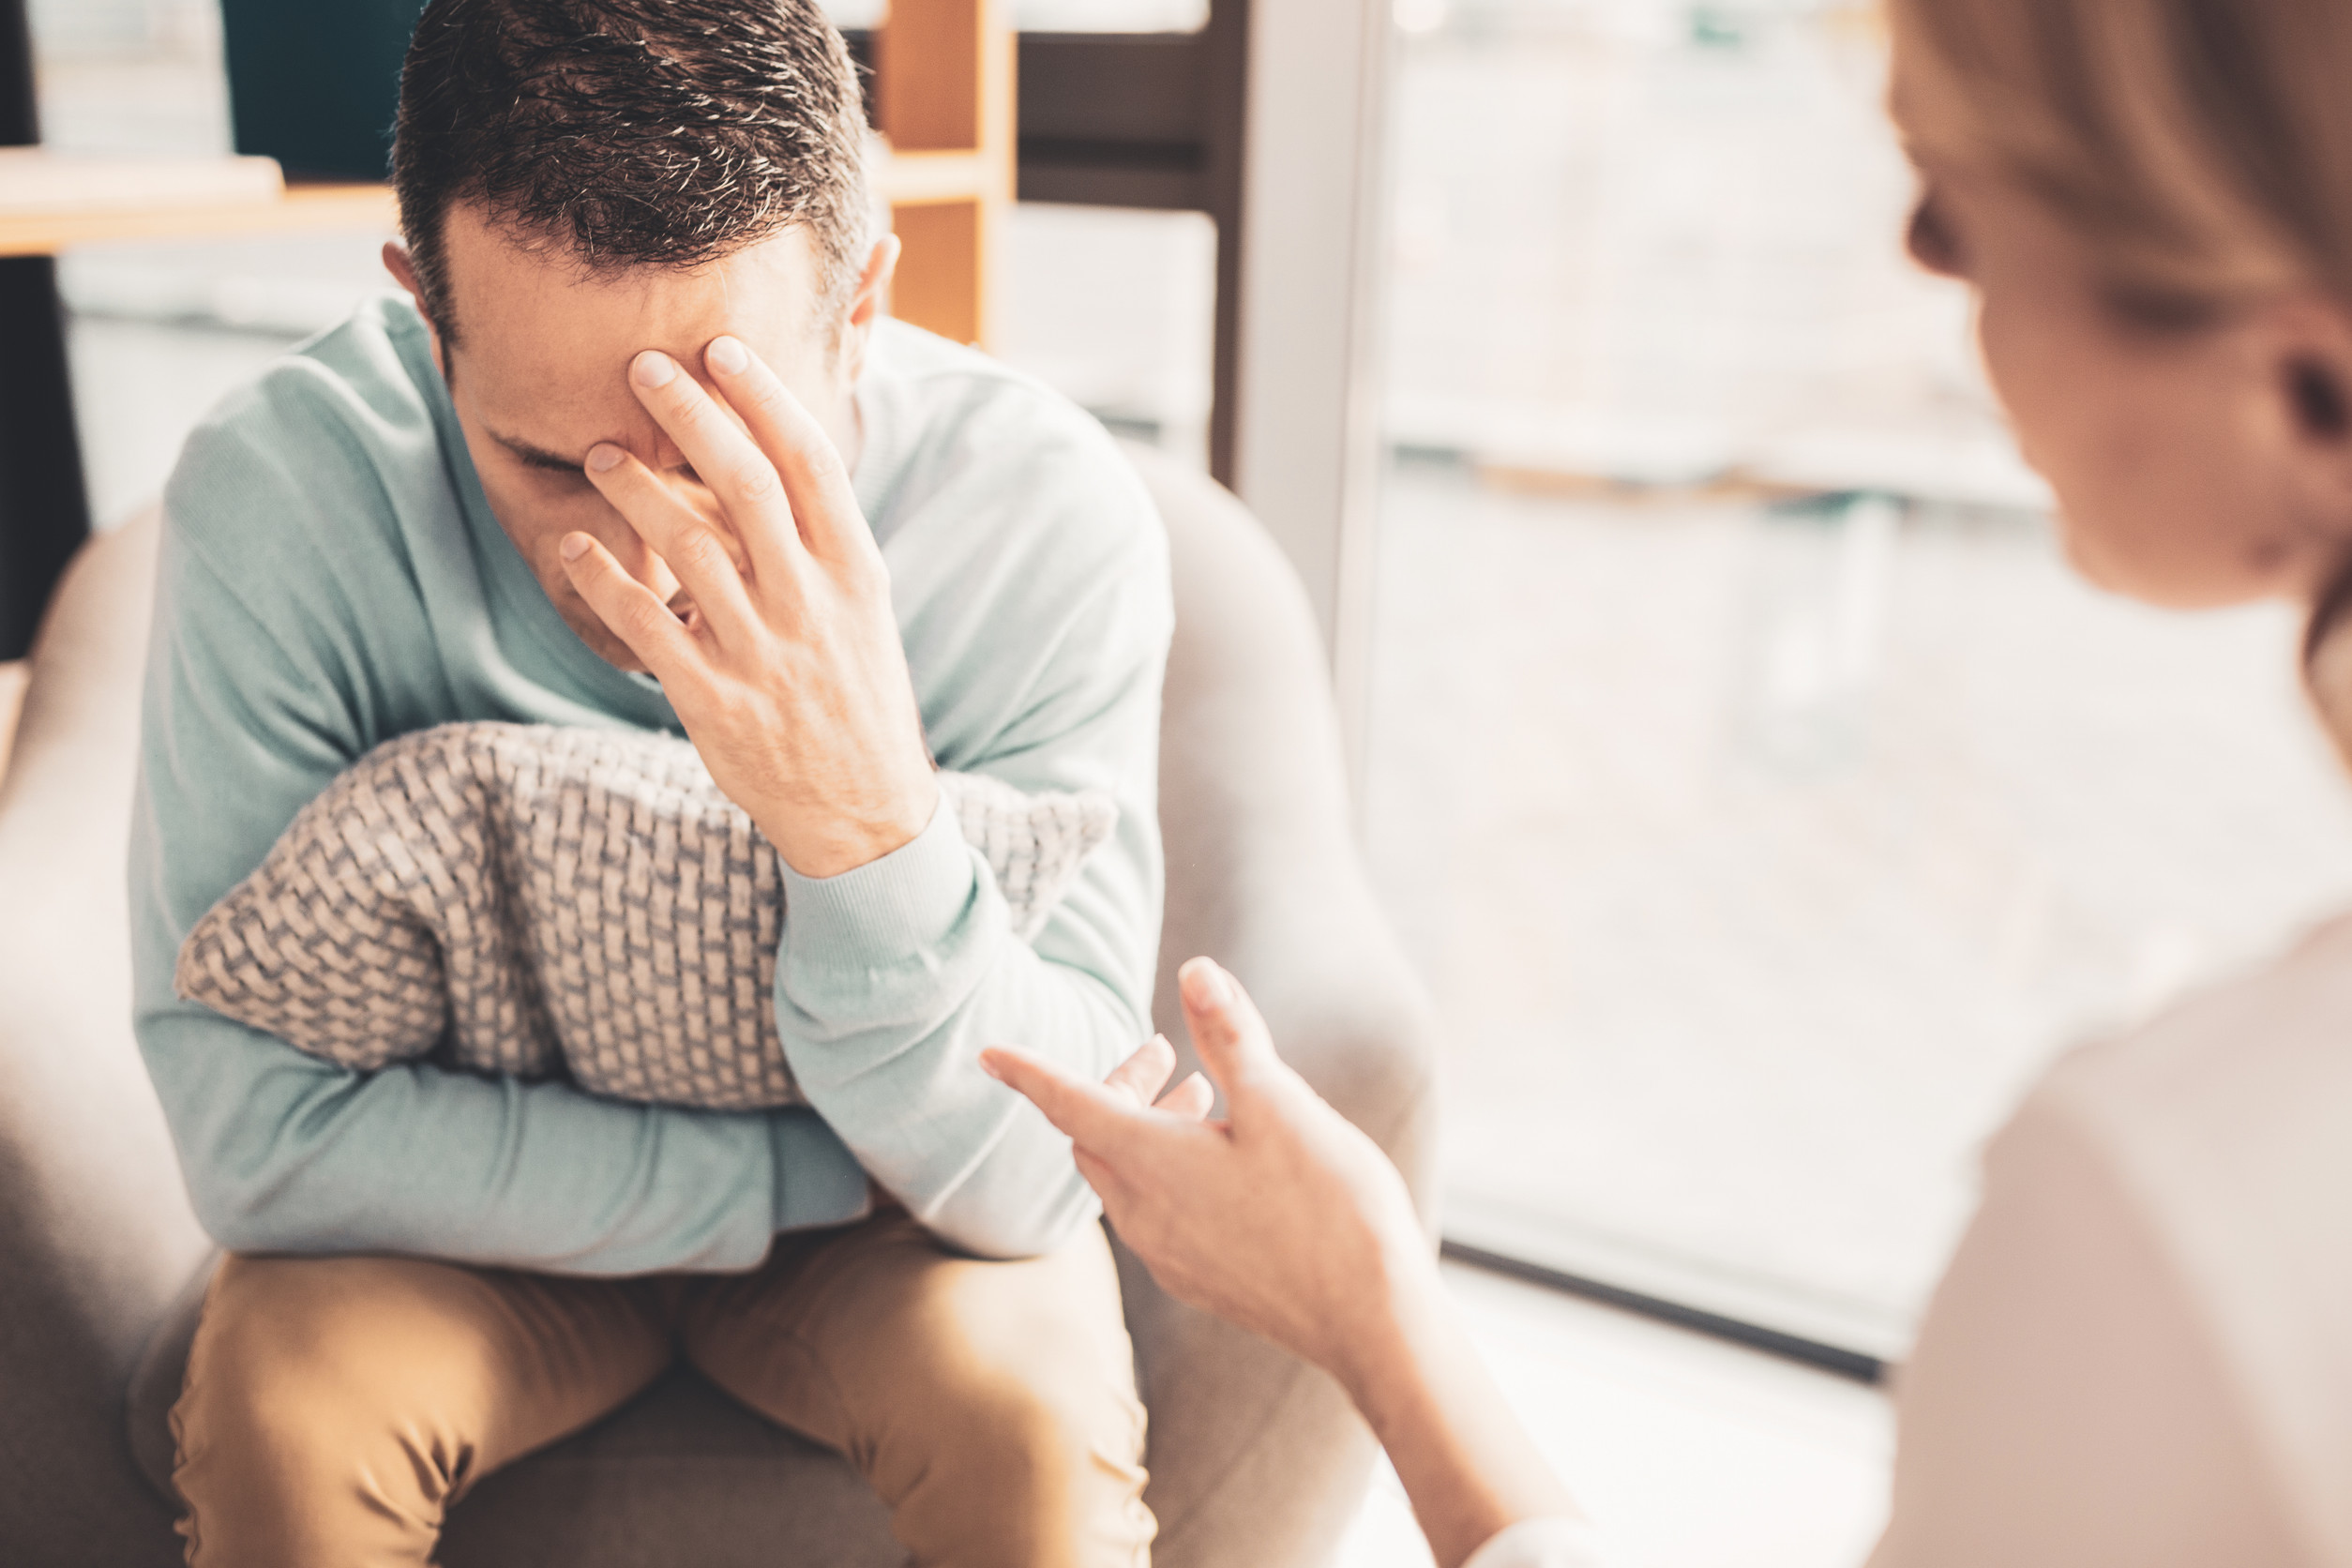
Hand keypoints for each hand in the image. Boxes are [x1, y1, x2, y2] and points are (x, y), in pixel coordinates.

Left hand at [559, 337, 937, 877]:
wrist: (866, 810)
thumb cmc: (856, 695)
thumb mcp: (863, 610)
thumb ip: (821, 541)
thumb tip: (769, 456)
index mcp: (855, 573)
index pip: (810, 463)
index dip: (763, 396)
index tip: (719, 348)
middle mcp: (812, 604)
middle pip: (745, 486)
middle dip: (691, 416)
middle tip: (642, 368)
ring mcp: (762, 653)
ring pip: (688, 548)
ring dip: (635, 490)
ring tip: (601, 456)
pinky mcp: (714, 700)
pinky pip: (647, 626)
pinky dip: (605, 579)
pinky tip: (575, 546)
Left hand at [981, 957, 1438, 1394]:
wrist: (1372, 1323)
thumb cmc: (1332, 1209)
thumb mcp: (1282, 1105)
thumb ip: (1231, 1037)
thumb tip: (1193, 972)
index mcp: (1152, 1162)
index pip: (1068, 1103)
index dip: (1029, 1072)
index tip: (990, 1053)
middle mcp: (1144, 1213)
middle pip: (1093, 1138)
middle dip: (1118, 1086)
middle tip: (1172, 1053)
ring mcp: (1168, 1254)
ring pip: (1123, 1178)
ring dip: (1144, 1129)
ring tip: (1204, 1096)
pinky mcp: (1198, 1279)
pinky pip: (1153, 1215)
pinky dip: (1165, 1172)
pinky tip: (1224, 1164)